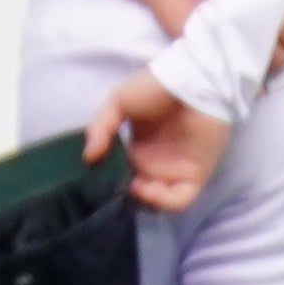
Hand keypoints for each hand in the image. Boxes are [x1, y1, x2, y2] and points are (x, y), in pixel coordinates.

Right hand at [82, 67, 230, 212]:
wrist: (194, 82)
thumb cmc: (156, 88)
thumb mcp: (118, 102)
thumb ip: (100, 129)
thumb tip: (88, 158)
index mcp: (137, 149)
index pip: (121, 176)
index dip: (109, 182)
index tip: (97, 181)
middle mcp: (155, 163)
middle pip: (138, 194)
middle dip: (124, 197)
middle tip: (114, 190)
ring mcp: (174, 170)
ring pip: (157, 202)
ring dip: (143, 201)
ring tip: (133, 188)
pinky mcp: (195, 174)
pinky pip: (180, 199)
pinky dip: (163, 201)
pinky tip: (147, 188)